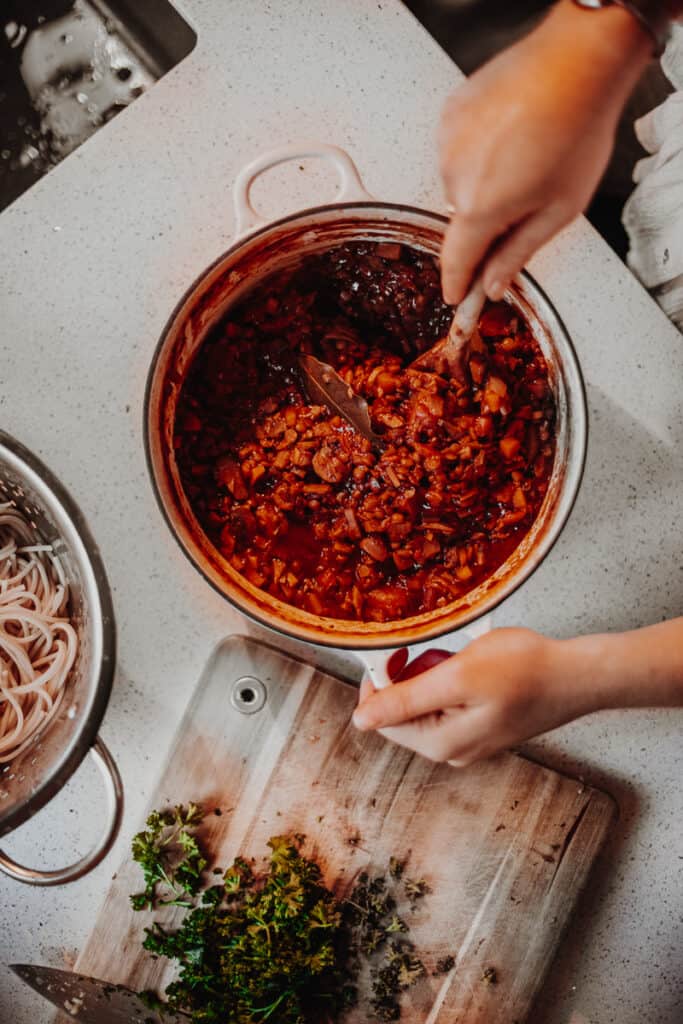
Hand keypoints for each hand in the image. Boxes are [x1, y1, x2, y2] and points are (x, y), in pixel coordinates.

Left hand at [352, 628, 598, 764]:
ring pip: (427, 703)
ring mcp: (469, 742)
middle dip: (412, 675)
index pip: (380, 717)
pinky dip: (454, 679)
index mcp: (439, 744)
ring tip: (462, 659)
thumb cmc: (525, 671)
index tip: (397, 649)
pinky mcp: (484, 727)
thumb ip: (406, 700)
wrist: (576, 675)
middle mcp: (450, 751)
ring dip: (434, 674)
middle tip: (440, 652)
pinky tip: (477, 667)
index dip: (381, 678)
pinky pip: (450, 701)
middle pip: (402, 711)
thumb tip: (361, 720)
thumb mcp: (456, 677)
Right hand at [439, 0, 651, 304]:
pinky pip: (458, 149)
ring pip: (460, 182)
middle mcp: (454, 176)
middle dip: (488, 219)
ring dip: (485, 182)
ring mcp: (448, 142)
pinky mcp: (450, 115)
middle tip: (526, 198)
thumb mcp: (558, 209)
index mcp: (480, 207)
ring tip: (524, 156)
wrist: (575, 63)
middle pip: (463, 219)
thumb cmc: (576, 131)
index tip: (457, 295)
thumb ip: (518, 253)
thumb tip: (494, 286)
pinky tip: (510, 135)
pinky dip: (479, 151)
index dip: (457, 283)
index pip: (457, 260)